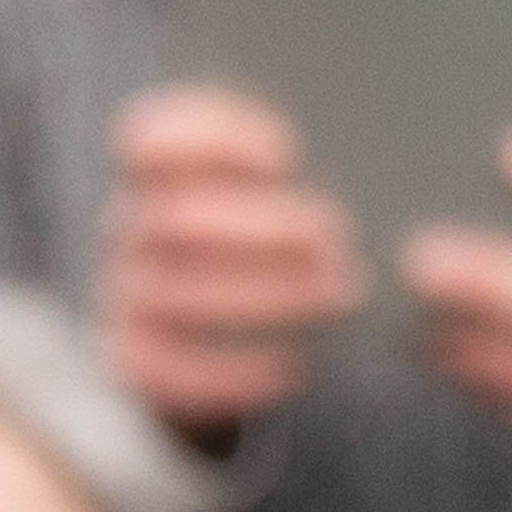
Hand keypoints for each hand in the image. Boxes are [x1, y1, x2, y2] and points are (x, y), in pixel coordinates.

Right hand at [97, 86, 358, 437]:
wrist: (250, 333)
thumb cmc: (293, 241)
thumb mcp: (295, 191)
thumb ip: (310, 168)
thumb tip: (387, 162)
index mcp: (153, 171)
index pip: (147, 141)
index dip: (212, 141)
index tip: (288, 153)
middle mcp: (129, 228)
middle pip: (176, 219)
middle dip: (265, 228)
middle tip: (338, 241)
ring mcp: (124, 293)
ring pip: (175, 293)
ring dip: (264, 295)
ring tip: (338, 297)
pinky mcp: (132, 359)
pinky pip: (168, 368)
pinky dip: (232, 370)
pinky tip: (295, 366)